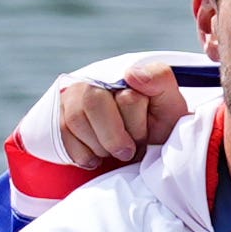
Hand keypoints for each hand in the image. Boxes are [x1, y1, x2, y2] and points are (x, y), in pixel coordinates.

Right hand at [44, 66, 185, 169]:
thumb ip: (160, 81)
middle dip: (113, 137)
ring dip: (99, 146)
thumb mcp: (171, 106)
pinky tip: (97, 157)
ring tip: (113, 152)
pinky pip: (62, 135)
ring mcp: (74, 96)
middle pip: (93, 101)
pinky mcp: (59, 115)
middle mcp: (96, 80)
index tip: (146, 136)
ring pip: (75, 119)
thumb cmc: (157, 125)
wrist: (143, 146)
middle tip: (128, 152)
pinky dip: (83, 154)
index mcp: (126, 75)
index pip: (128, 97)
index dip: (137, 125)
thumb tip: (130, 75)